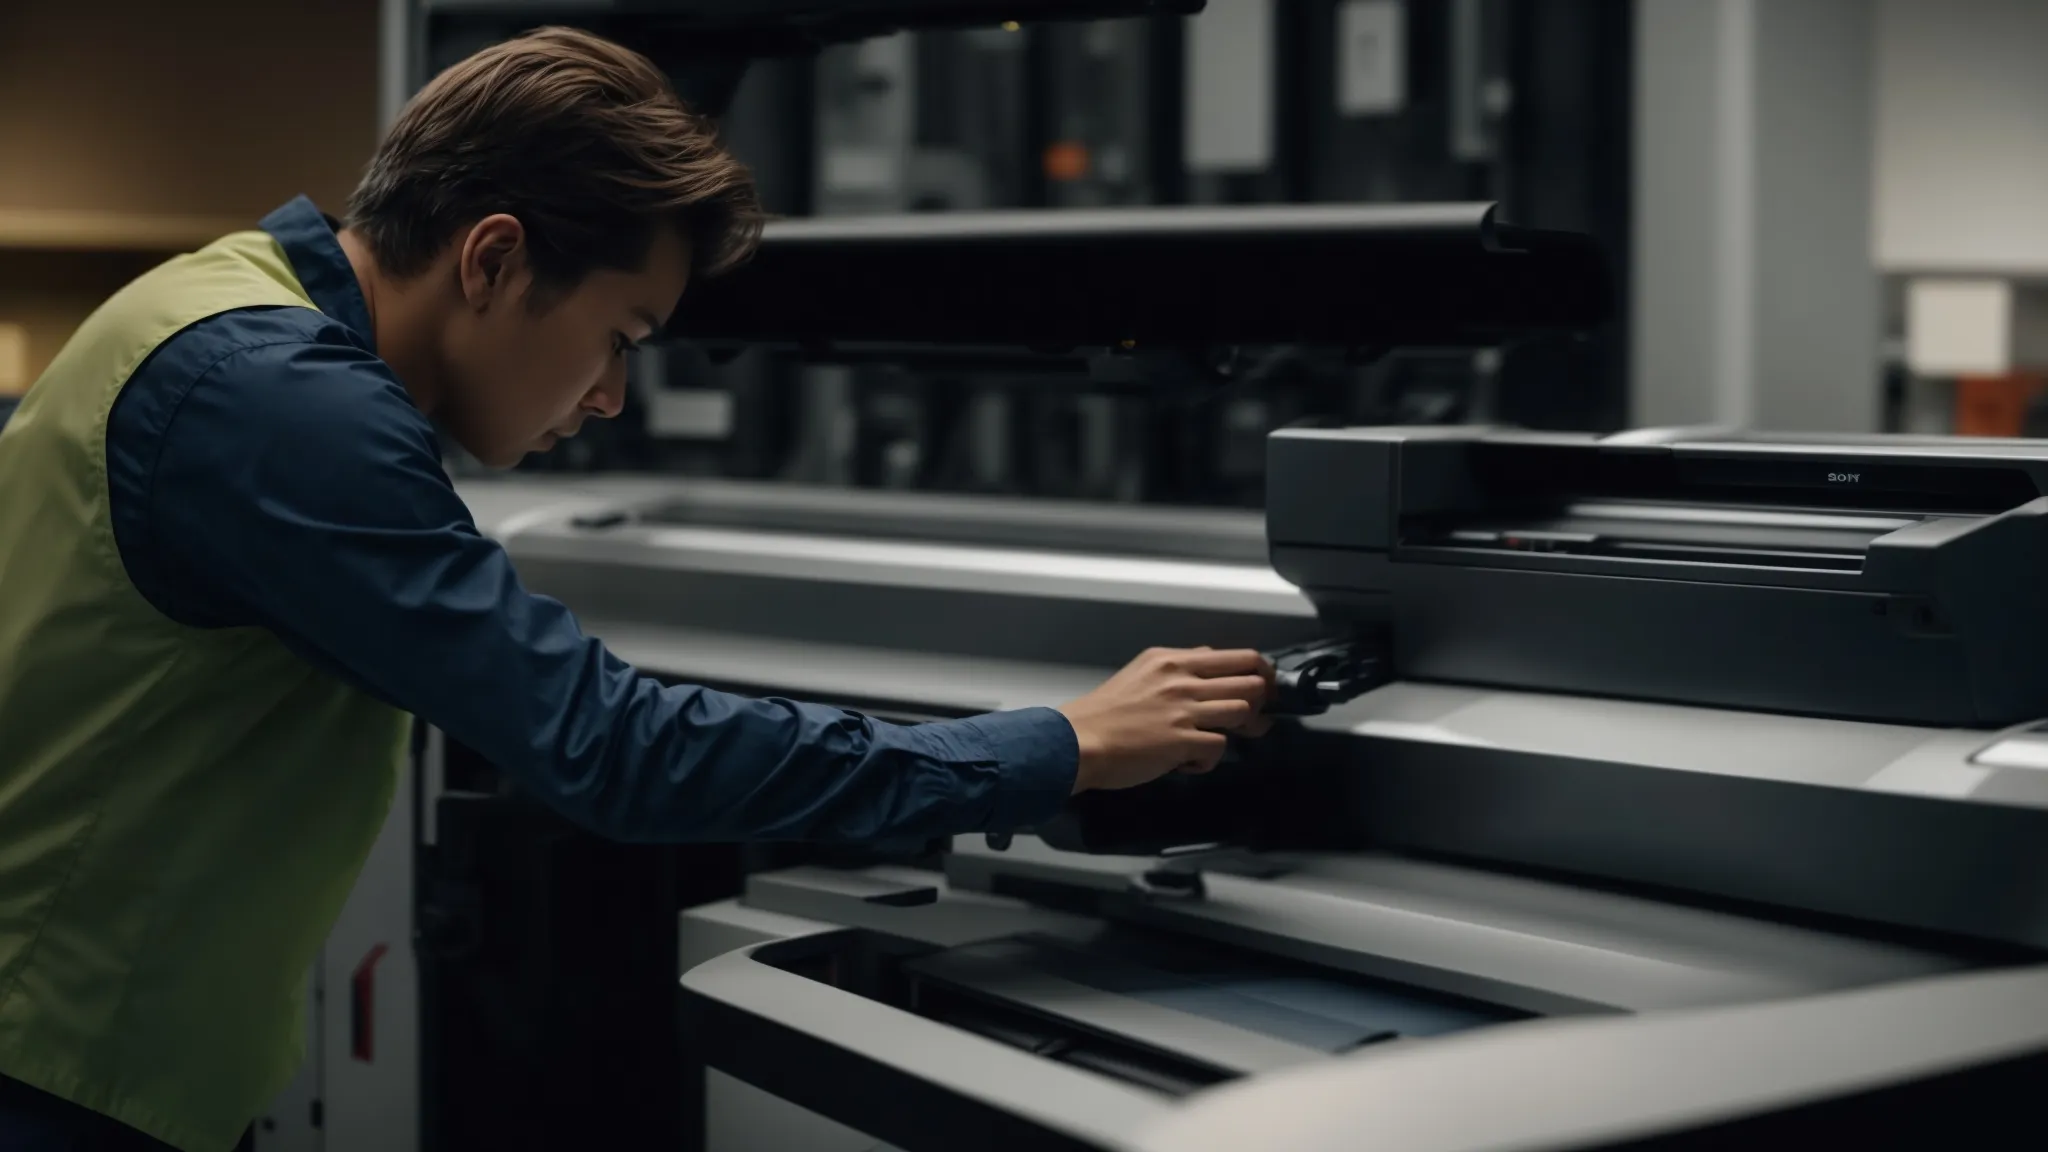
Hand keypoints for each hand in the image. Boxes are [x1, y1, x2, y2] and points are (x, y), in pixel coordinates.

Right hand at [1058, 647, 1275, 794]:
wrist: (1077, 741)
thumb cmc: (1103, 713)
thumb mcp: (1142, 672)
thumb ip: (1177, 667)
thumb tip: (1209, 662)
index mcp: (1173, 660)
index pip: (1239, 656)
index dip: (1261, 674)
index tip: (1263, 688)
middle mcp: (1182, 680)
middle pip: (1251, 682)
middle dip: (1260, 704)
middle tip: (1251, 720)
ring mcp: (1183, 711)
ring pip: (1243, 711)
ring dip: (1238, 731)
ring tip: (1214, 740)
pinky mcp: (1181, 741)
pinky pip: (1219, 747)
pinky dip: (1209, 760)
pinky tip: (1190, 762)